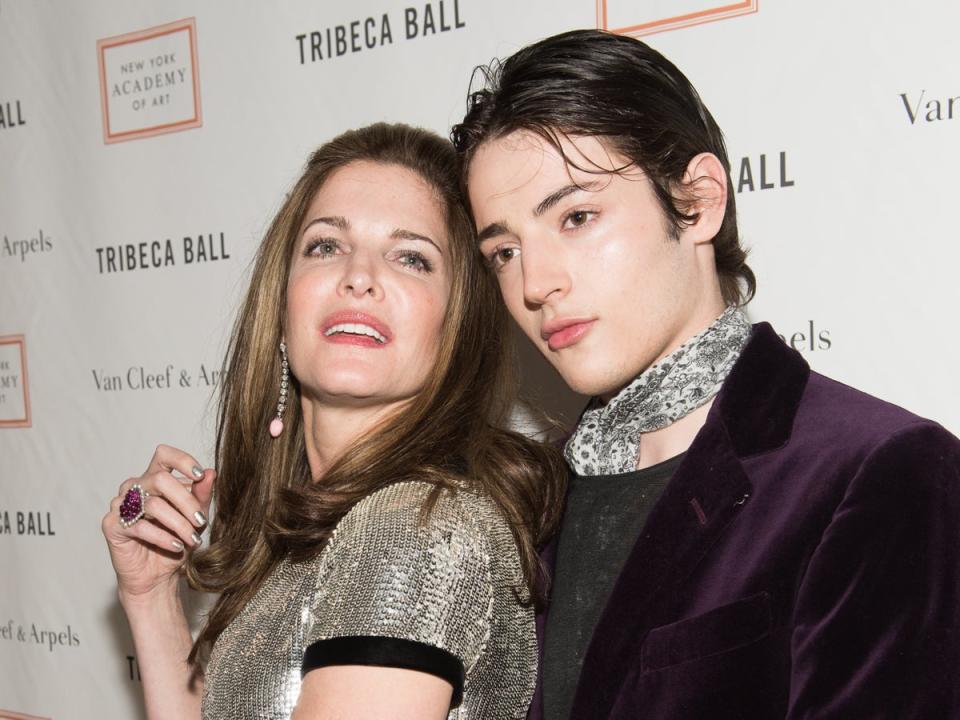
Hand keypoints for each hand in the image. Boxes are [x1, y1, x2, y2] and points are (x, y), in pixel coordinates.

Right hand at [102, 444, 215, 601]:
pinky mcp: (112, 525)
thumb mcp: (195, 518)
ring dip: (178, 523)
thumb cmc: (177, 541)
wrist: (158, 576)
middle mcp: (135, 487)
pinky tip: (176, 546)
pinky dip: (162, 537)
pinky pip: (139, 526)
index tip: (200, 476)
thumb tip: (211, 473)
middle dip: (186, 502)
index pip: (164, 456)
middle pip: (161, 479)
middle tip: (201, 522)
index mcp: (154, 478)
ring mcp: (120, 505)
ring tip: (192, 539)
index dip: (182, 460)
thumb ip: (201, 496)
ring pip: (153, 504)